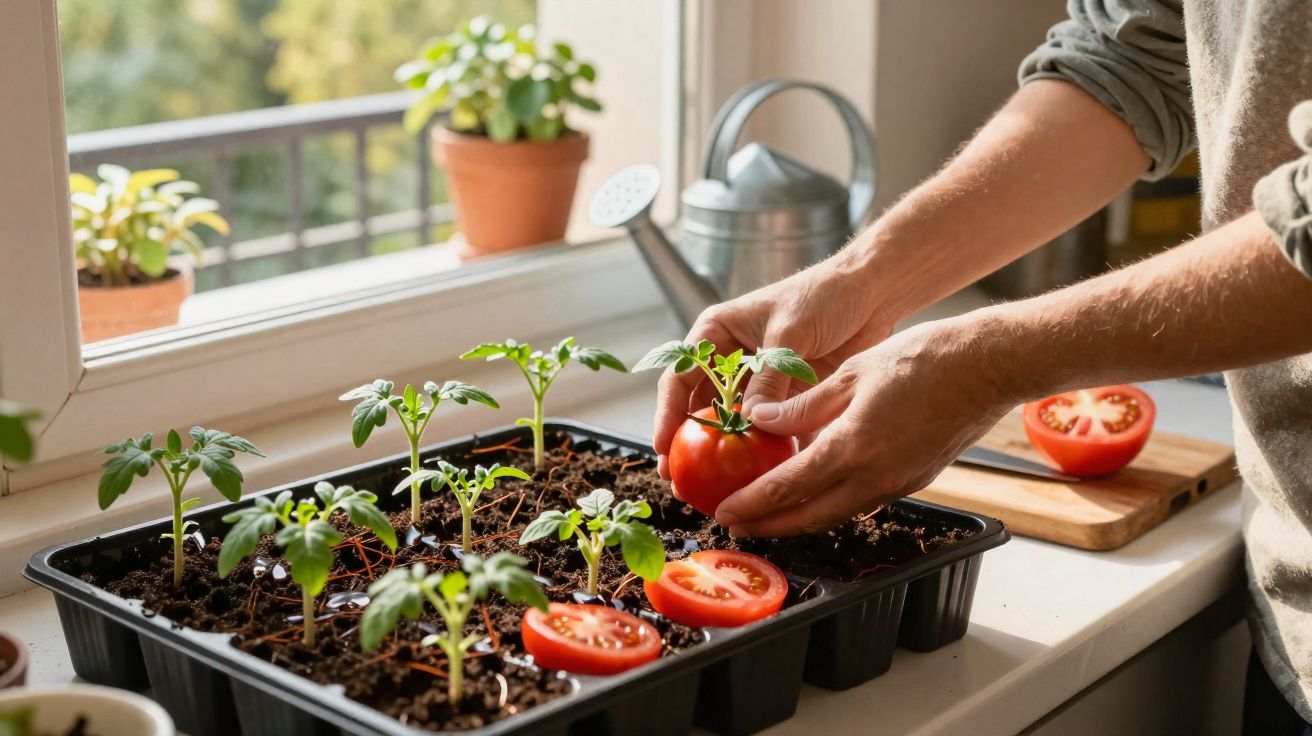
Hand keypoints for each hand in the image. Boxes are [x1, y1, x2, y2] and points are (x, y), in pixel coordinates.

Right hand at [653, 251, 894, 478]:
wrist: (871, 291)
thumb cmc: (824, 295)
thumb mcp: (790, 332)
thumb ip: (769, 376)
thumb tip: (748, 420)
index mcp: (718, 334)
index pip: (680, 377)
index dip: (667, 415)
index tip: (664, 448)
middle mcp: (732, 361)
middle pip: (700, 409)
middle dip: (688, 445)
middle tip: (679, 480)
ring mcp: (760, 382)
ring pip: (733, 426)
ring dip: (723, 456)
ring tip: (713, 490)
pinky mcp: (787, 398)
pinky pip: (770, 431)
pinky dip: (764, 454)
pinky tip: (760, 481)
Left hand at [712, 318, 1015, 536]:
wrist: (987, 367)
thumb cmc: (923, 359)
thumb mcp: (852, 373)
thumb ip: (805, 405)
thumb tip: (763, 422)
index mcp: (853, 447)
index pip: (788, 488)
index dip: (752, 504)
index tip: (725, 512)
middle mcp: (874, 477)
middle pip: (809, 516)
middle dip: (769, 526)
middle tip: (737, 527)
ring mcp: (897, 484)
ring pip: (835, 514)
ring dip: (799, 520)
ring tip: (768, 517)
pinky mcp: (913, 480)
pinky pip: (860, 502)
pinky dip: (829, 506)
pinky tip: (814, 496)